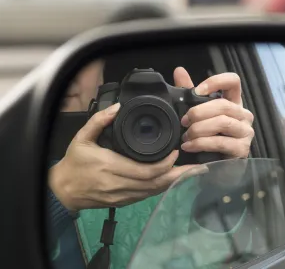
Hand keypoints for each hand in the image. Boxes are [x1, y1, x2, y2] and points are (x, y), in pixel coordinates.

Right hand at [48, 103, 196, 210]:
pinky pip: (147, 196)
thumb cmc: (74, 163)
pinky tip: (172, 180)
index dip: (166, 164)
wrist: (63, 190)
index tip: (176, 152)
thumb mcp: (82, 138)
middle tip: (196, 165)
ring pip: (154, 192)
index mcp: (111, 167)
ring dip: (174, 182)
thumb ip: (99, 121)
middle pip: (156, 183)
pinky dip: (162, 188)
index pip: (147, 170)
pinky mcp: (123, 202)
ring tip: (191, 173)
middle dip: (178, 175)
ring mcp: (123, 196)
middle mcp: (120, 184)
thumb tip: (117, 108)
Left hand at [174, 67, 254, 158]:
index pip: (233, 81)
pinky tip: (190, 146)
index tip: (196, 91)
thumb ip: (189, 93)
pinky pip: (221, 142)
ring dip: (199, 129)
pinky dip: (201, 143)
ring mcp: (245, 133)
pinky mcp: (242, 149)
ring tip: (186, 136)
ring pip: (222, 122)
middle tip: (184, 121)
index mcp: (233, 103)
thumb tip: (179, 71)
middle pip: (223, 105)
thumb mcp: (197, 115)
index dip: (215, 81)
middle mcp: (243, 115)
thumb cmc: (207, 139)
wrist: (215, 169)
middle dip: (198, 112)